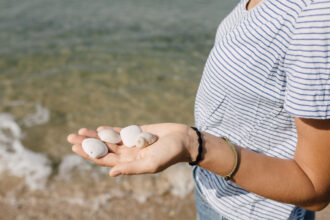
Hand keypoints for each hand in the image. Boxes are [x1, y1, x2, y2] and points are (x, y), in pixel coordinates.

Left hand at [67, 123, 196, 176]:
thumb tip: (110, 173)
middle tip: (70, 137)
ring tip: (79, 131)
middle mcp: (128, 154)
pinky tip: (98, 129)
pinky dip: (109, 130)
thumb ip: (131, 168)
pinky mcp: (137, 132)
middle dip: (87, 144)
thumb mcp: (151, 164)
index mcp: (130, 163)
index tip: (75, 148)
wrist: (183, 140)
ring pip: (109, 140)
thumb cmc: (170, 154)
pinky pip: (120, 132)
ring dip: (94, 136)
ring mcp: (132, 143)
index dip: (89, 154)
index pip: (105, 160)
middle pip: (103, 149)